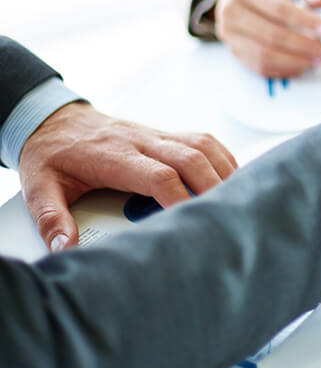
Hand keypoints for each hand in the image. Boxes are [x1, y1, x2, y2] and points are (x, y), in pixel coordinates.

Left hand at [18, 102, 237, 251]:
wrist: (53, 119)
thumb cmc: (51, 155)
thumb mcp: (38, 187)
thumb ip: (51, 218)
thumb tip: (65, 248)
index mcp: (114, 155)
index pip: (158, 175)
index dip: (179, 198)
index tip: (188, 223)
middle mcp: (141, 141)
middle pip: (190, 158)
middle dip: (213, 186)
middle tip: (225, 216)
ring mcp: (156, 135)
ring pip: (202, 145)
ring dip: (223, 170)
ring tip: (236, 198)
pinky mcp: (165, 134)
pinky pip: (203, 140)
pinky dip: (223, 158)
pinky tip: (231, 178)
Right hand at [215, 0, 320, 76]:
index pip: (279, 9)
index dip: (307, 22)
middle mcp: (232, 13)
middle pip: (273, 35)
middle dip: (306, 46)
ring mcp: (231, 36)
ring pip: (266, 56)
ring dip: (297, 61)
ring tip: (320, 60)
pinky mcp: (235, 53)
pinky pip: (261, 67)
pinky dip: (285, 69)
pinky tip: (304, 66)